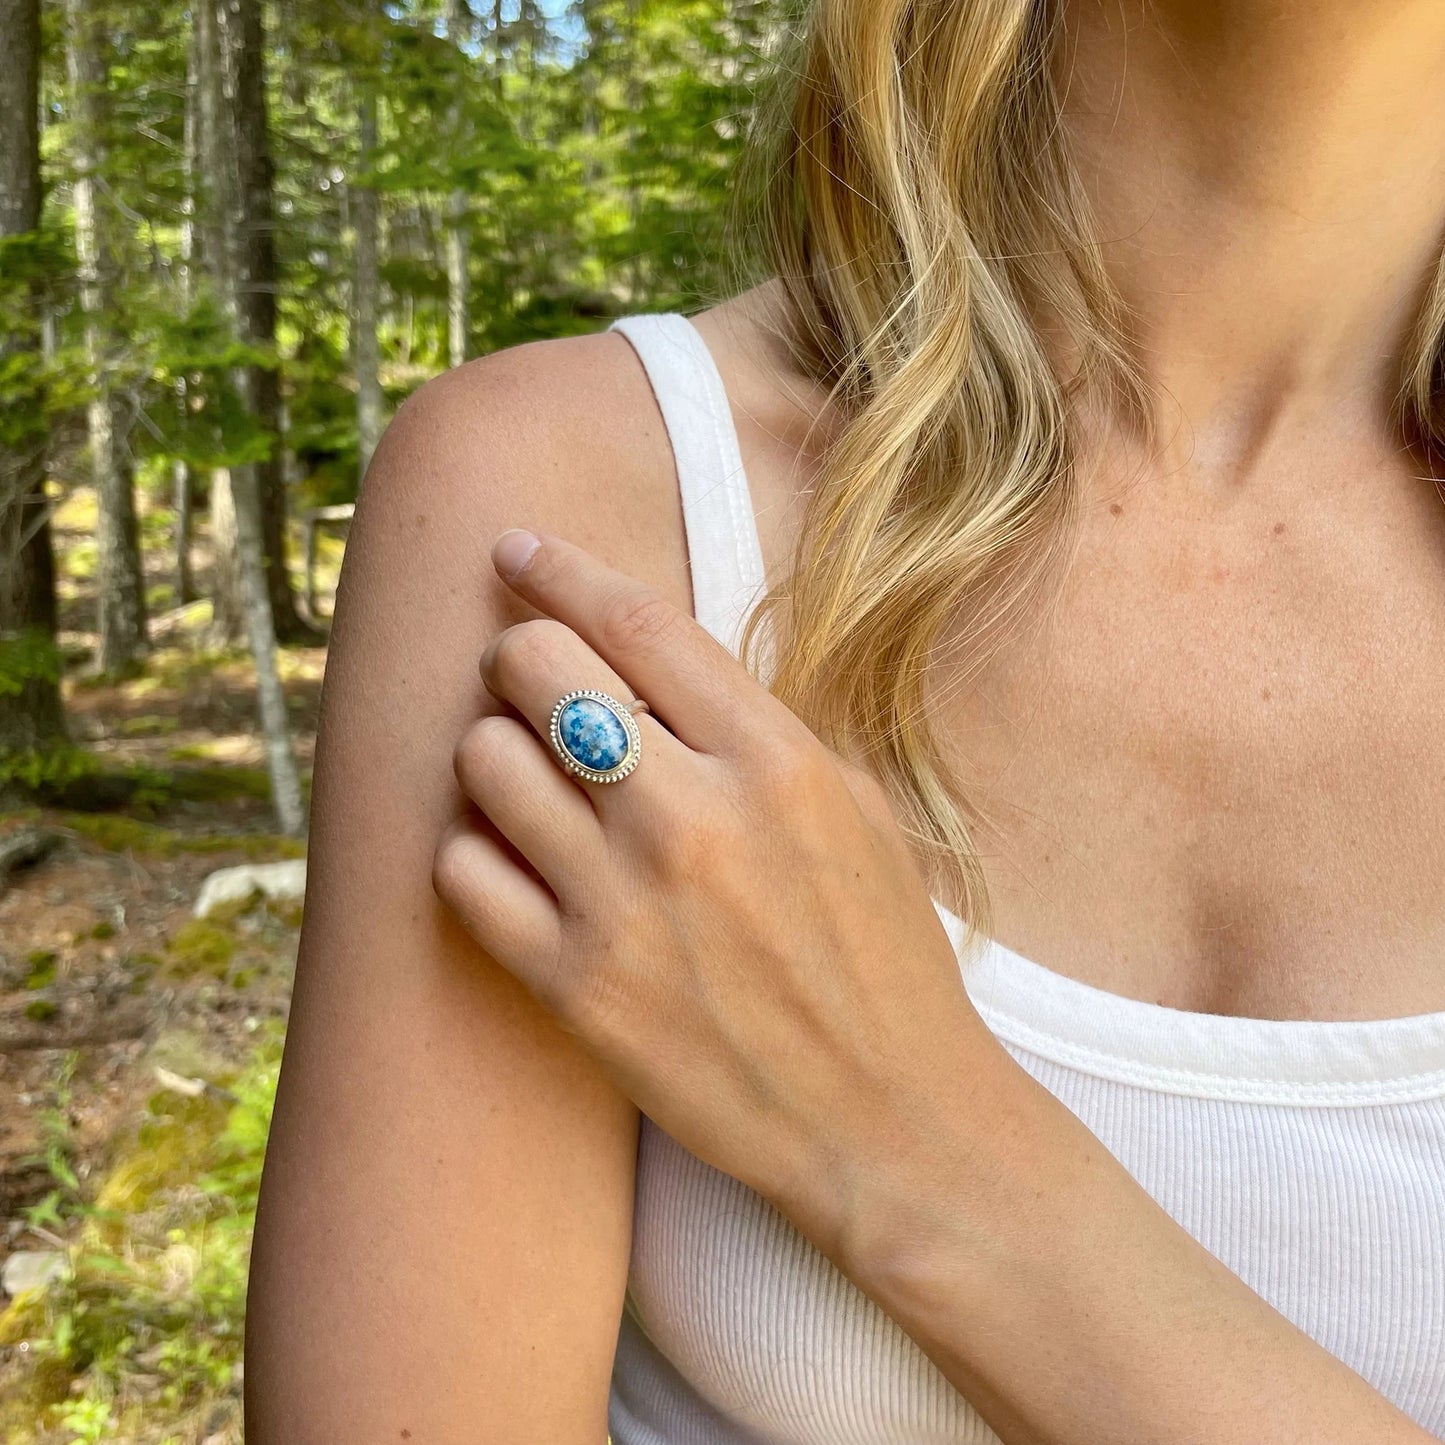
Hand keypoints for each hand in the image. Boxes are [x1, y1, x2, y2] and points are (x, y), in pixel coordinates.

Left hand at [432, 528, 1005, 1246]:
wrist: (887, 1122)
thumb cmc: (884, 959)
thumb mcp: (856, 813)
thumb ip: (756, 731)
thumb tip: (647, 665)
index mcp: (776, 763)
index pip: (636, 622)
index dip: (561, 567)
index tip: (517, 548)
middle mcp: (692, 819)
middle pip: (540, 668)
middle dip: (520, 652)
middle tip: (527, 675)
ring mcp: (624, 905)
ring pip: (485, 759)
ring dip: (493, 746)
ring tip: (524, 771)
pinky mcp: (574, 989)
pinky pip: (463, 870)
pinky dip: (474, 846)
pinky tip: (513, 856)